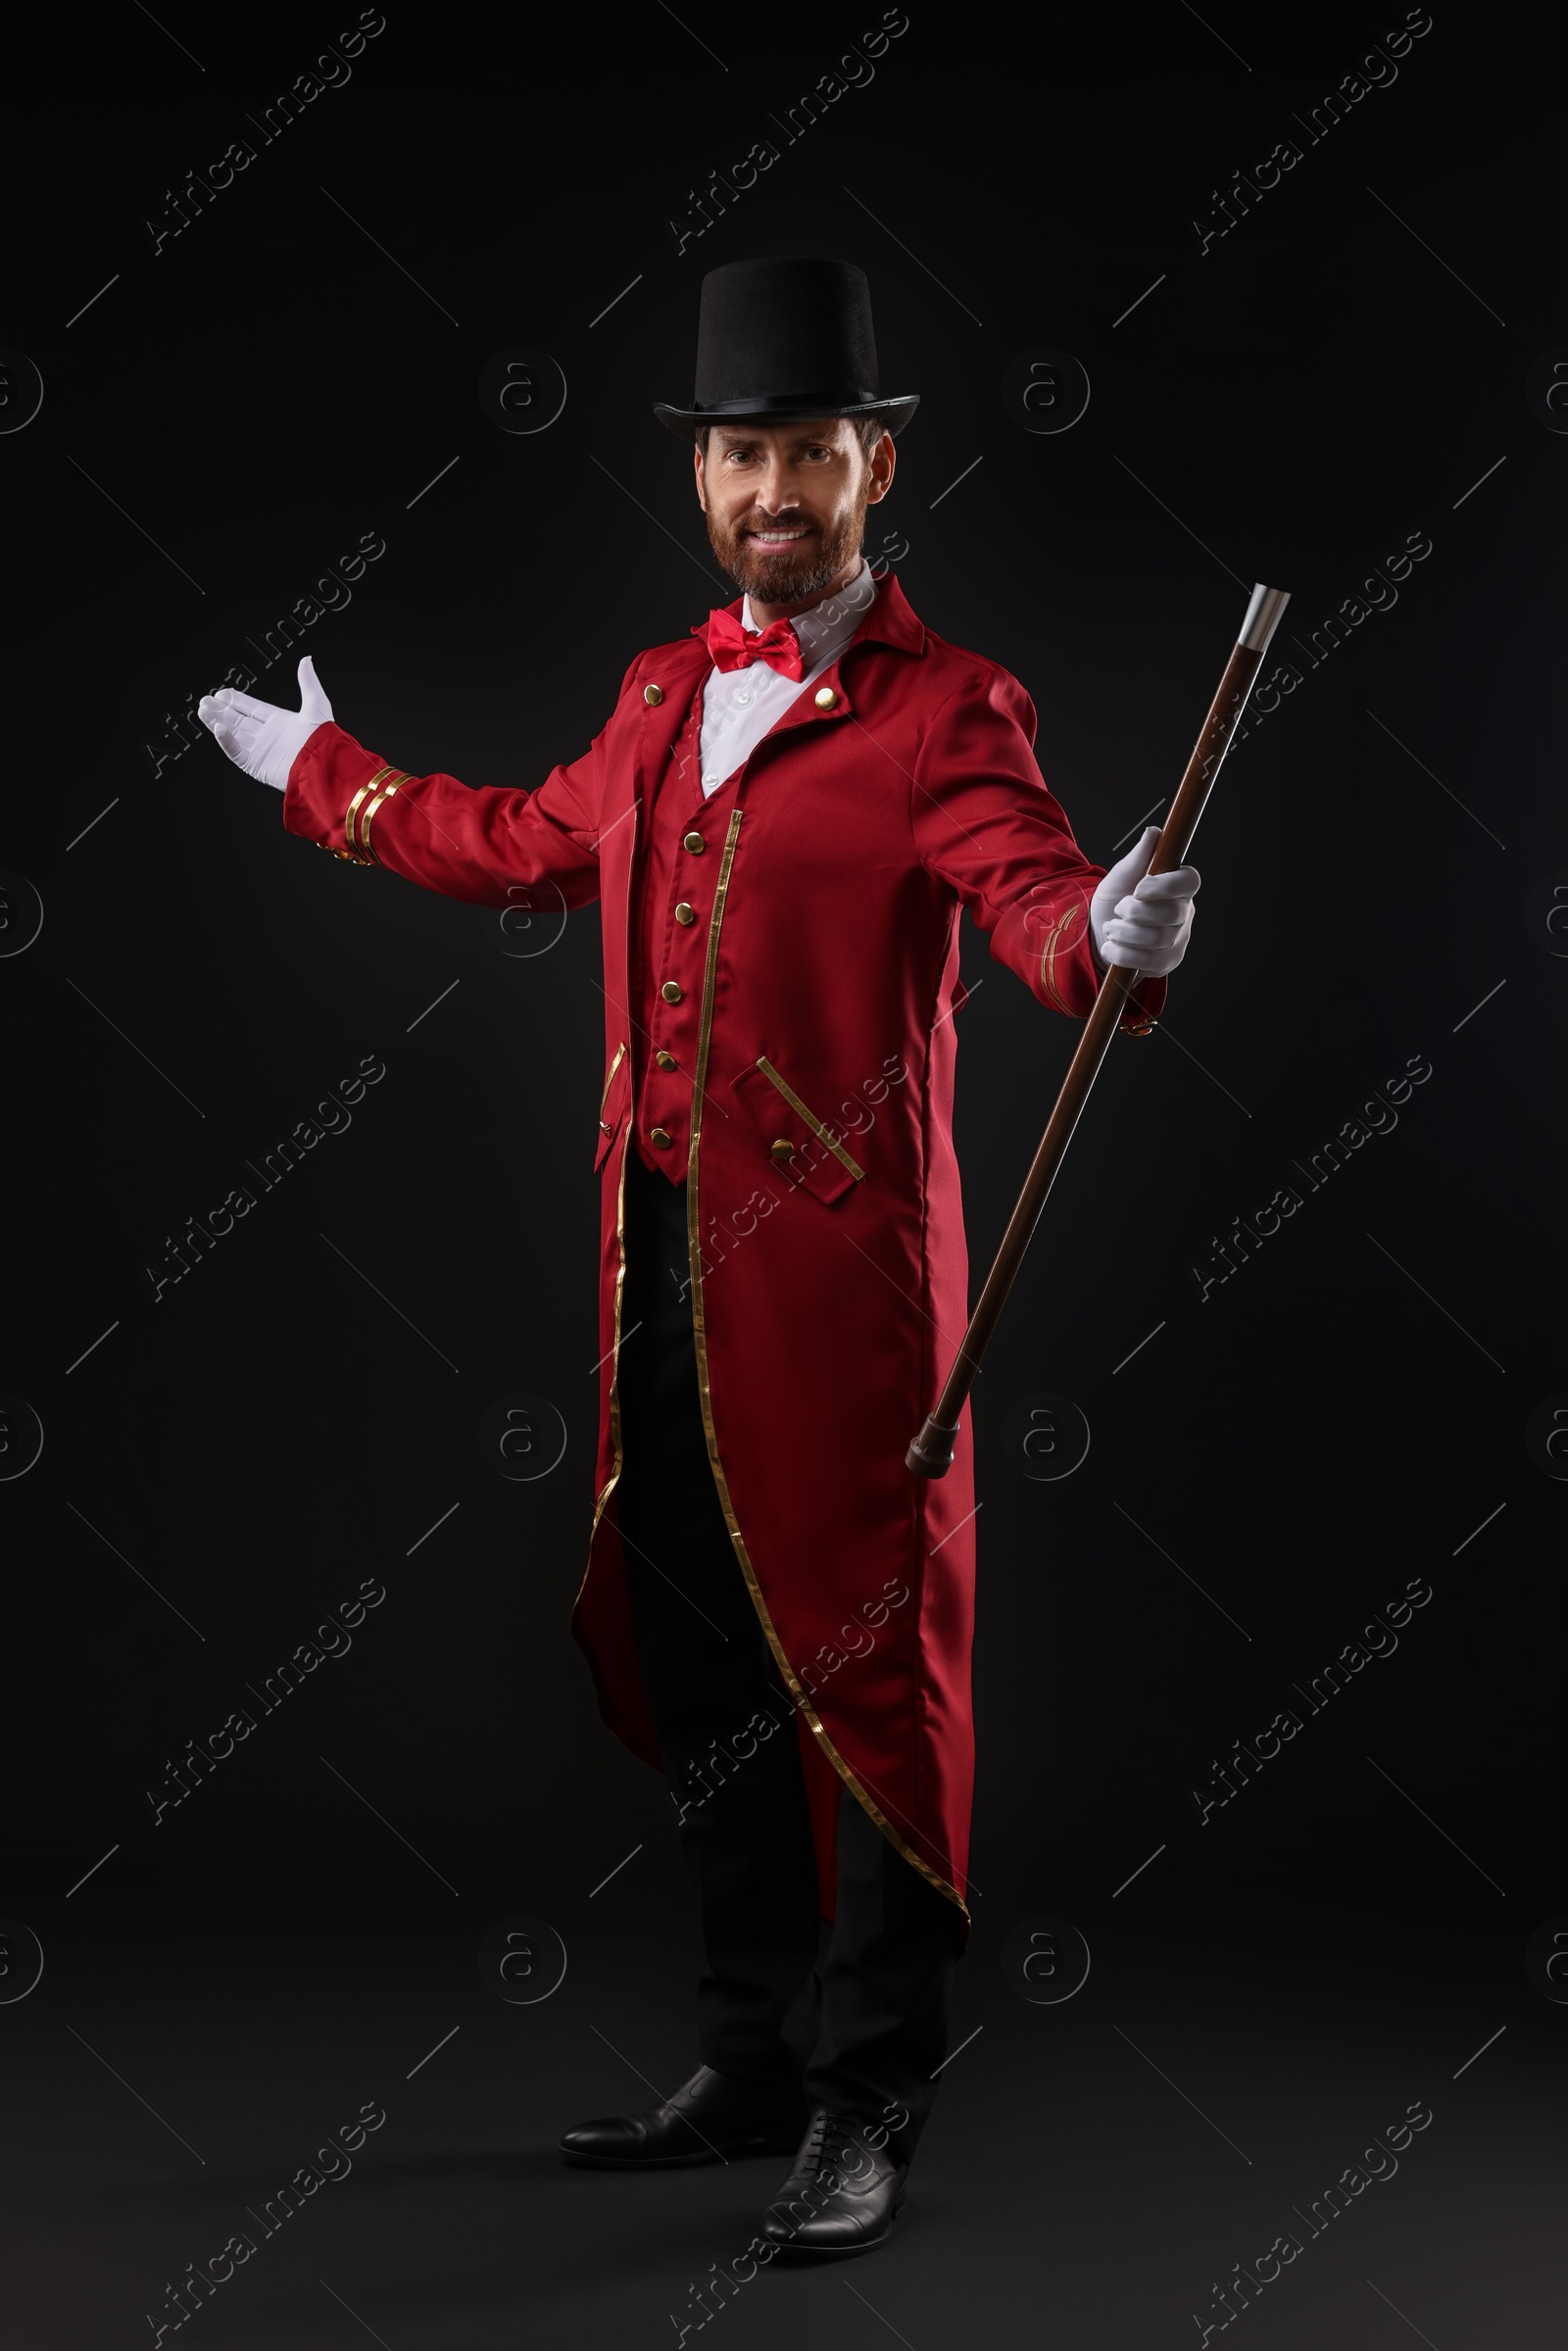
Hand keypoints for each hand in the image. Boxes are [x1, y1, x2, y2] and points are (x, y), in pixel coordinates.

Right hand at [198, 655, 332, 791]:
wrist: (324, 765)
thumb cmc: (324, 738)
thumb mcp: (316, 704)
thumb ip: (308, 682)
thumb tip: (306, 660)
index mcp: (280, 722)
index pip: (252, 708)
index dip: (236, 700)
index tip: (222, 693)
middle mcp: (268, 736)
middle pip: (238, 720)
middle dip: (221, 710)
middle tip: (206, 700)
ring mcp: (261, 751)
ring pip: (233, 734)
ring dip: (217, 721)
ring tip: (202, 709)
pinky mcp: (256, 765)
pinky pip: (236, 751)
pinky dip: (226, 740)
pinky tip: (217, 727)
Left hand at [1089, 825, 1199, 976]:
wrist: (1098, 931)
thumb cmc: (1116, 898)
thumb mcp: (1121, 875)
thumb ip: (1139, 856)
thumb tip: (1154, 833)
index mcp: (1178, 886)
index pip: (1190, 882)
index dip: (1166, 886)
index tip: (1139, 888)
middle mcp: (1184, 913)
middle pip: (1170, 915)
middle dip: (1135, 913)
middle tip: (1119, 910)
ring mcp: (1177, 940)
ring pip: (1157, 940)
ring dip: (1125, 933)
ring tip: (1111, 928)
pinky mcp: (1166, 962)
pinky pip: (1148, 962)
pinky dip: (1122, 954)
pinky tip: (1110, 947)